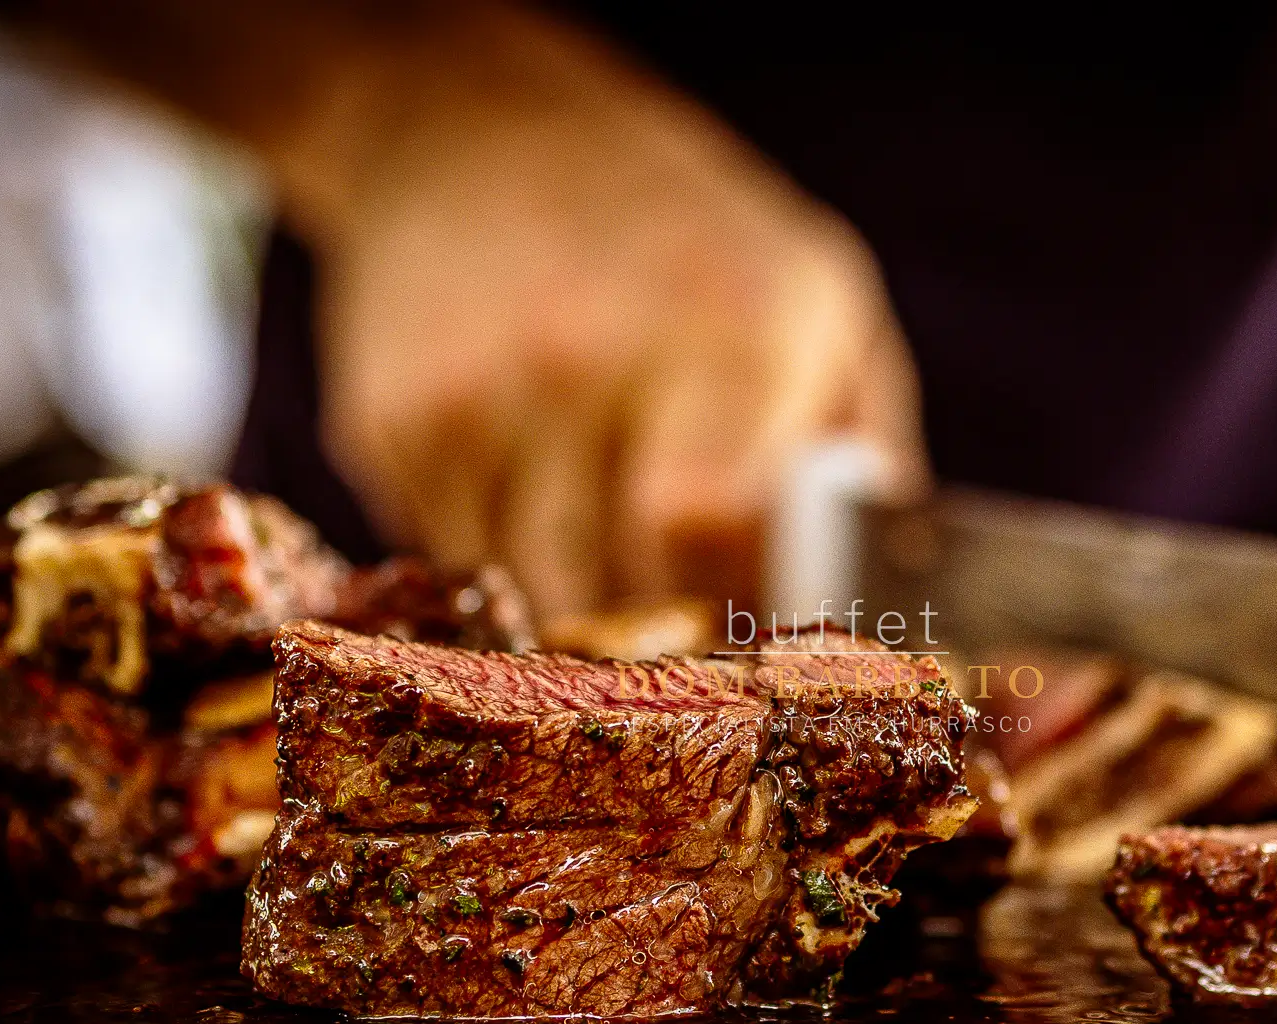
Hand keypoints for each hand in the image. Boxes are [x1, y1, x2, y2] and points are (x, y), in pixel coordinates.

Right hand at [277, 8, 924, 617]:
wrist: (481, 136)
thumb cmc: (690, 242)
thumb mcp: (820, 303)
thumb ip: (861, 450)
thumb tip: (888, 594)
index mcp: (724, 326)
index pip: (705, 525)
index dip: (734, 608)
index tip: (757, 629)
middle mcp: (582, 358)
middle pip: (622, 593)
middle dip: (672, 634)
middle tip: (696, 616)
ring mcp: (469, 396)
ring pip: (536, 601)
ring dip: (587, 610)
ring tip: (615, 544)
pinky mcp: (388, 430)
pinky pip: (463, 566)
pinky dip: (509, 565)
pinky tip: (533, 489)